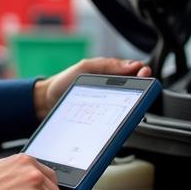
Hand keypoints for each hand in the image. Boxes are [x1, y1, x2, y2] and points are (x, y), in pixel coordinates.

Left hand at [33, 57, 151, 119]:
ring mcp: (109, 109)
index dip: (144, 75)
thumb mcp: (85, 67)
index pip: (136, 76)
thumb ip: (107, 65)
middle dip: (142, 93)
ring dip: (132, 110)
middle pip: (136, 95)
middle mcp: (114, 94)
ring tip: (132, 107)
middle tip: (141, 91)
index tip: (144, 74)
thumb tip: (133, 65)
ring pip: (128, 111)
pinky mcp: (103, 124)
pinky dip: (119, 123)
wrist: (46, 101)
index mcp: (113, 78)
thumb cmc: (64, 81)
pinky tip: (117, 121)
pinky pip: (115, 124)